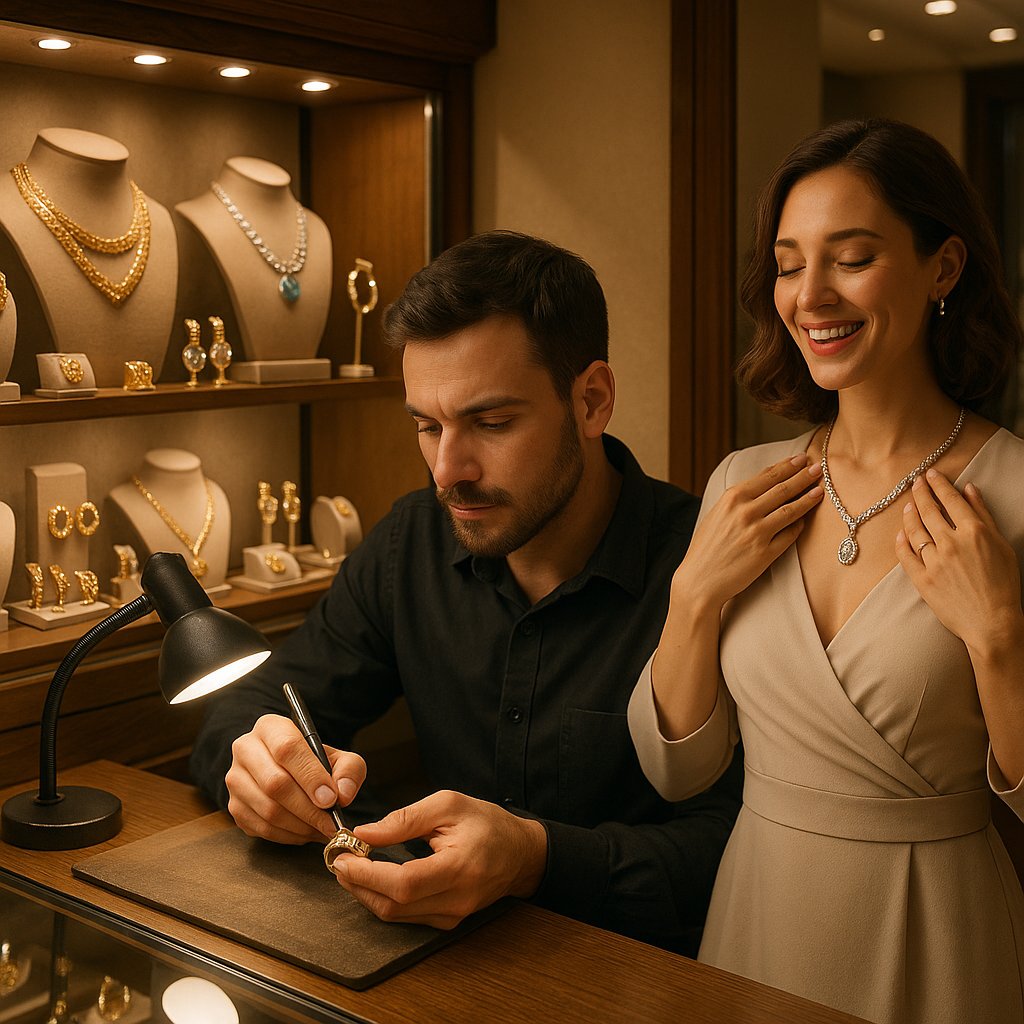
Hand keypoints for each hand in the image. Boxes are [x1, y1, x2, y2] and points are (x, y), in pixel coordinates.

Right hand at [224, 714, 366, 844]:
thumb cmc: (314, 762)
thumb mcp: (339, 757)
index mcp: (270, 727)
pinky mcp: (234, 806)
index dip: (311, 777)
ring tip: (322, 829)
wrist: (287, 771)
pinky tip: (306, 832)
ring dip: (301, 826)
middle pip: (275, 784)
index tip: (331, 799)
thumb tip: (342, 795)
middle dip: (308, 809)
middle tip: (331, 823)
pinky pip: (262, 828)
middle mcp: (246, 749)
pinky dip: (289, 836)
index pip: (287, 749)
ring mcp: (236, 779)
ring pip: (268, 810)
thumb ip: (349, 770)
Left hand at [330, 790, 547, 928]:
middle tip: (339, 861)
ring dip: (367, 894)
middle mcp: (456, 900)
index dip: (367, 874)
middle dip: (359, 884)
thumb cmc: (487, 824)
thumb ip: (405, 819)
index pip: (403, 883)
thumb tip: (364, 833)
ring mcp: (453, 916)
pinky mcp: (448, 921)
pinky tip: (374, 880)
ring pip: (396, 916)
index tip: (343, 858)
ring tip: (351, 868)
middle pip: (394, 906)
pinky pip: (407, 917)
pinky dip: (384, 900)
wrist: (520, 852)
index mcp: (459, 868)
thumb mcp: (448, 805)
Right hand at [675, 454, 822, 610]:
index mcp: (732, 498)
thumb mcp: (716, 514)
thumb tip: (764, 486)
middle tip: (818, 468)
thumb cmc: (706, 547)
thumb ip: (738, 500)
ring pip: (791, 510)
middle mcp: (746, 512)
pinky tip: (805, 519)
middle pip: (783, 489)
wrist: (699, 580)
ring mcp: (757, 533)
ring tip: (820, 490)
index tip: (802, 458)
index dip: (788, 465)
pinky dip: (799, 525)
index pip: (767, 476)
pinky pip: (790, 535)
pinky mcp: (765, 553)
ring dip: (808, 498)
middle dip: (803, 476)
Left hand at [897, 469, 1022, 652]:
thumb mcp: (1002, 545)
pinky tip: (900, 533)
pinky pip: (905, 555)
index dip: (938, 484)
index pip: (950, 500)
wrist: (993, 622)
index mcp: (974, 532)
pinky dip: (901, 542)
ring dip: (909, 514)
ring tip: (908, 504)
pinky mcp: (922, 579)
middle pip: (928, 511)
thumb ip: (984, 515)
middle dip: (920, 492)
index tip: (930, 474)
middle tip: (915, 482)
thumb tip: (969, 489)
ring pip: (914, 530)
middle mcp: (951, 543)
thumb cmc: (1004, 584)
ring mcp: (934, 561)